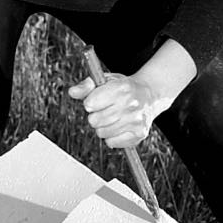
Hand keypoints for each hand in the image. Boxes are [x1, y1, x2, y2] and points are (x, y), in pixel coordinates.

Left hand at [68, 42, 194, 149]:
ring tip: (113, 117)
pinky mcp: (139, 134)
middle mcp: (131, 104)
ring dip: (103, 127)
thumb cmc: (123, 88)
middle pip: (94, 121)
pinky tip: (120, 126)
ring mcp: (136, 120)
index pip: (90, 104)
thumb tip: (72, 92)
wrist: (150, 95)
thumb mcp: (105, 80)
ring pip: (102, 133)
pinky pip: (111, 142)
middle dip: (95, 116)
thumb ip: (86, 86)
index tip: (96, 100)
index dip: (90, 103)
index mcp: (121, 88)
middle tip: (106, 109)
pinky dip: (112, 137)